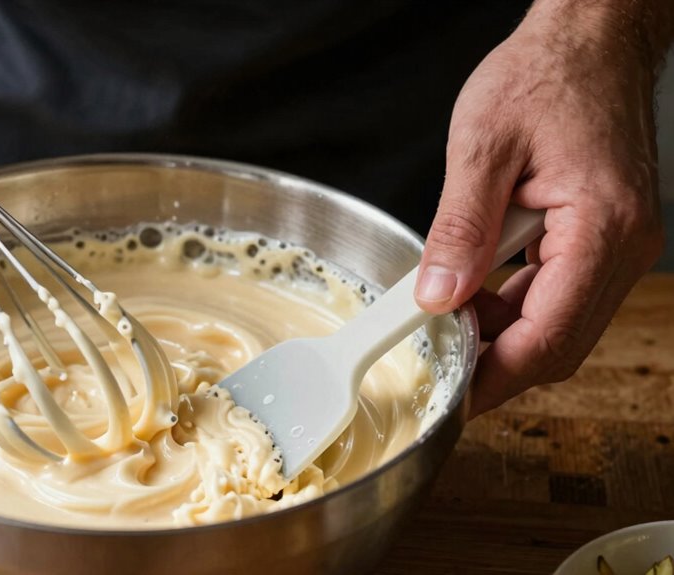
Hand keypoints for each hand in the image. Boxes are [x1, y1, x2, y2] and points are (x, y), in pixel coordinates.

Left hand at [413, 0, 670, 415]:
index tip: (454, 396)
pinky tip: (476, 288)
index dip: (497, 377)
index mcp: (601, 228)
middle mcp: (623, 247)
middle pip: (560, 344)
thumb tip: (437, 298)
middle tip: (439, 362)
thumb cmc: (543, 77)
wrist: (589, 41)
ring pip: (559, 324)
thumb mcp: (482, 148)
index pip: (549, 337)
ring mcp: (618, 245)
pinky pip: (559, 294)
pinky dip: (515, 303)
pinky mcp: (603, 238)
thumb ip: (460, 229)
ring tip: (447, 316)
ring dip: (502, 332)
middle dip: (497, 363)